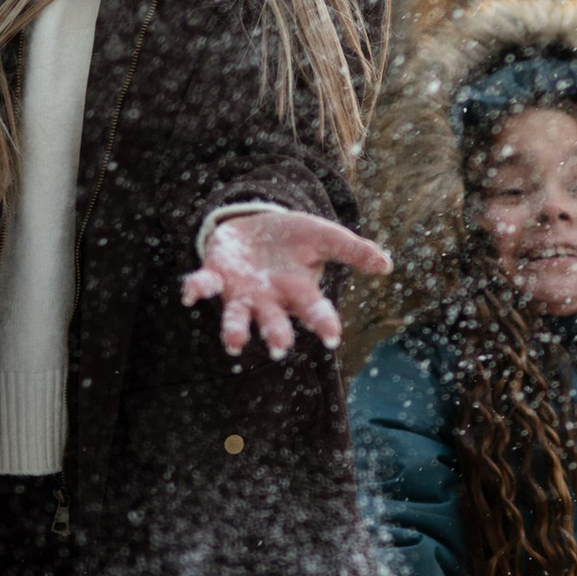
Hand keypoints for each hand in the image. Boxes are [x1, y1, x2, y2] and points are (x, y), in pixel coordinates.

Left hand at [180, 205, 391, 359]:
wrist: (253, 226)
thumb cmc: (292, 238)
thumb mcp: (324, 236)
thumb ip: (352, 250)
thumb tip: (387, 265)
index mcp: (297, 291)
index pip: (314, 310)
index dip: (323, 323)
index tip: (332, 338)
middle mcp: (268, 299)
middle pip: (273, 322)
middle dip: (276, 335)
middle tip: (279, 349)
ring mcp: (240, 291)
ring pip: (237, 317)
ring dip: (235, 330)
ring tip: (235, 344)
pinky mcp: (216, 276)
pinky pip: (204, 285)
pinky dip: (196, 290)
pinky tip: (189, 295)